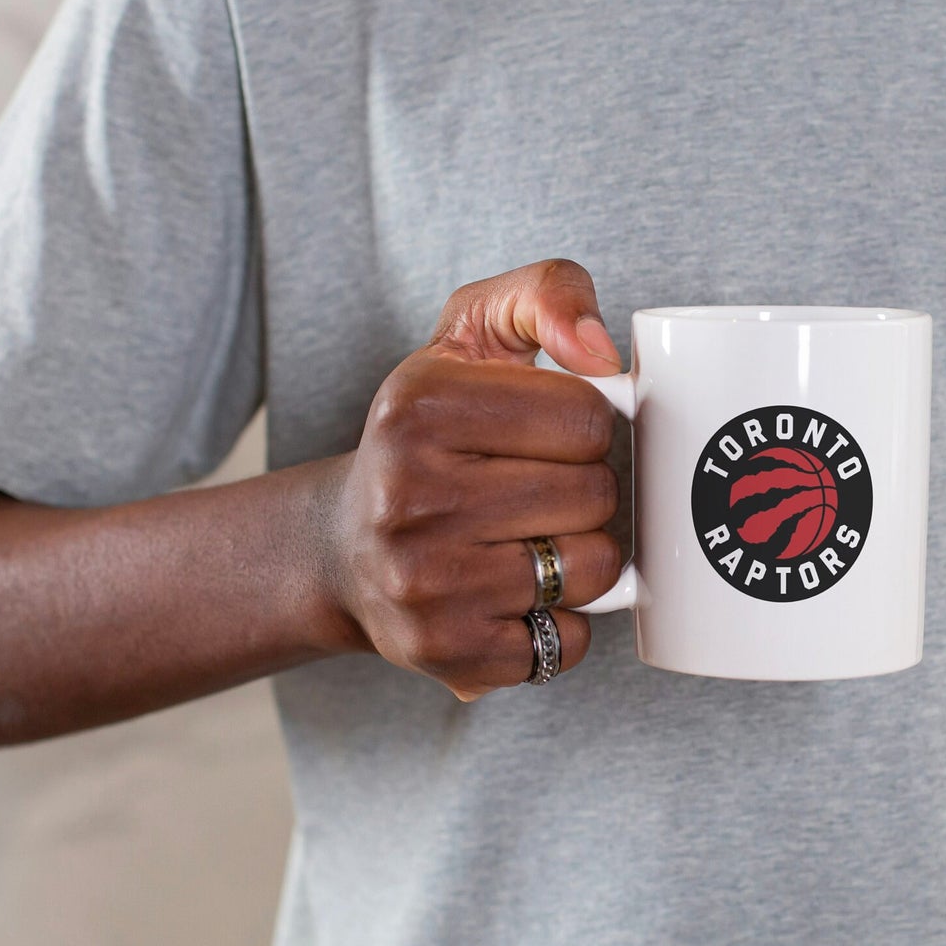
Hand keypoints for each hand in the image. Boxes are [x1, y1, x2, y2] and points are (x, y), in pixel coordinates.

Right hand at [322, 259, 627, 700]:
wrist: (341, 550)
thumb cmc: (429, 435)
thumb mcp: (472, 335)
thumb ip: (547, 294)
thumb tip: (603, 351)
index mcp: (417, 407)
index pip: (586, 415)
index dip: (583, 425)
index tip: (541, 434)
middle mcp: (407, 496)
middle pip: (595, 493)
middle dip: (585, 490)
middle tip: (534, 491)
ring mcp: (423, 583)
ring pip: (592, 569)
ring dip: (582, 556)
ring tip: (528, 540)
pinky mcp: (445, 651)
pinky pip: (569, 641)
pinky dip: (562, 621)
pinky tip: (515, 596)